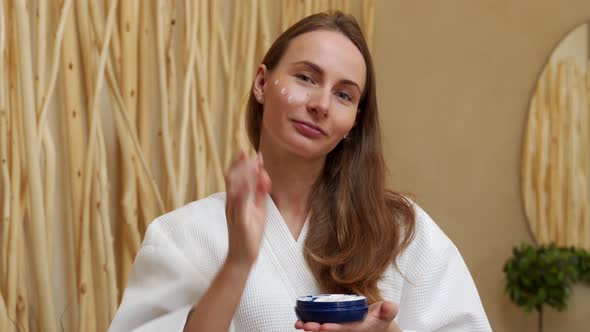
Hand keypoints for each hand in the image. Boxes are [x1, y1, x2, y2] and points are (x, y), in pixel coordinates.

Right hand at [224, 151, 271, 266]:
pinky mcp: (239, 221)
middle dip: (238, 164)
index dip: (244, 165)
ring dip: (242, 174)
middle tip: (246, 151)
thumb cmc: (249, 233)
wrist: (242, 257)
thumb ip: (261, 194)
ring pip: (234, 188)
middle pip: (232, 179)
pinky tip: (247, 183)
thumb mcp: (258, 210)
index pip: (237, 178)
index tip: (254, 153)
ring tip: (249, 161)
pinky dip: (242, 193)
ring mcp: (234, 212)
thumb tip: (265, 177)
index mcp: (236, 200)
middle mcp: (232, 204)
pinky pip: (239, 205)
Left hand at [294, 301, 401, 331]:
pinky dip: (310, 325)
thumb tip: (388, 306)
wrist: (375, 322)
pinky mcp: (333, 326)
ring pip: (324, 331)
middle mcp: (349, 331)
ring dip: (311, 329)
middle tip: (307, 326)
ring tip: (299, 324)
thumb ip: (388, 309)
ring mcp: (341, 329)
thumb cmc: (379, 316)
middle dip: (318, 330)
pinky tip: (299, 322)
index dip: (336, 329)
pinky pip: (320, 327)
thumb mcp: (388, 311)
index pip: (348, 330)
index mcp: (362, 329)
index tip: (324, 326)